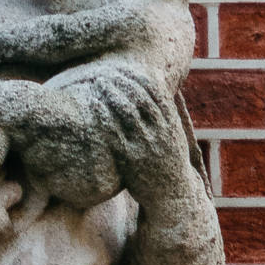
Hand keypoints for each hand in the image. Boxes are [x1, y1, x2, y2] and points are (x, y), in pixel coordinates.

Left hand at [76, 69, 191, 212]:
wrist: (172, 197)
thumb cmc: (167, 164)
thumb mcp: (172, 138)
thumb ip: (163, 118)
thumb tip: (155, 96)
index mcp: (170, 124)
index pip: (155, 92)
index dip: (138, 77)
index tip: (123, 67)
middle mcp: (160, 132)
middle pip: (139, 98)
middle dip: (122, 82)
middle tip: (105, 71)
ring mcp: (147, 146)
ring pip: (127, 113)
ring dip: (110, 95)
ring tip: (96, 82)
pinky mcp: (132, 160)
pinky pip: (115, 135)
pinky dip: (104, 119)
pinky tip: (92, 107)